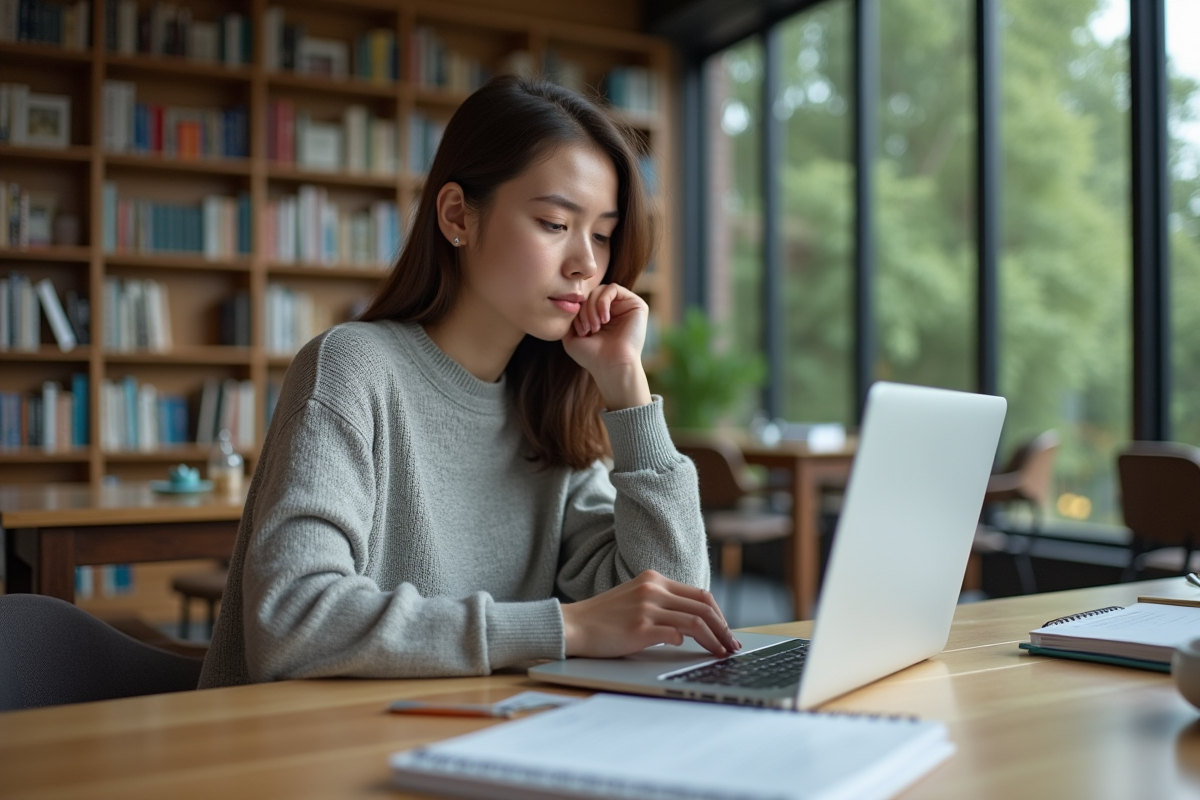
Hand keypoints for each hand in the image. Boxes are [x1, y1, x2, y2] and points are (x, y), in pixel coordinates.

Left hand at [561, 283, 651, 409]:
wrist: (611, 367)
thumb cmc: (592, 357)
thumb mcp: (571, 336)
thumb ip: (569, 318)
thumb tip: (569, 301)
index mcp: (601, 315)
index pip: (584, 300)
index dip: (577, 310)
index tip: (578, 330)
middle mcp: (615, 309)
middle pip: (591, 294)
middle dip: (584, 310)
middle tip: (586, 329)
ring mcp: (626, 306)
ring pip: (600, 290)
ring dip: (592, 307)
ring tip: (594, 327)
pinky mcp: (636, 304)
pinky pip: (613, 289)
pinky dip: (602, 302)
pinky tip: (604, 319)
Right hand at [561, 570, 741, 658]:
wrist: (572, 625)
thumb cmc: (603, 618)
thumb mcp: (634, 599)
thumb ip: (661, 604)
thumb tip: (691, 625)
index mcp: (653, 579)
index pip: (700, 594)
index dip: (718, 614)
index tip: (725, 631)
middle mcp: (653, 589)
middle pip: (704, 606)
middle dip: (724, 628)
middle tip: (732, 645)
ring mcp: (647, 607)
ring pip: (696, 622)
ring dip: (714, 640)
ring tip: (721, 653)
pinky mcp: (640, 627)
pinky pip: (676, 635)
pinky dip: (688, 643)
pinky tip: (691, 652)